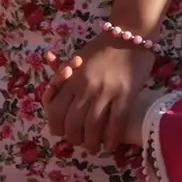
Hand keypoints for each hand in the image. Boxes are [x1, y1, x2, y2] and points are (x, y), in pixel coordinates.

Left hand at [43, 33, 155, 153]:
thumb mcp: (78, 58)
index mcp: (72, 79)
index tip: (62, 133)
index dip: (57, 127)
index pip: (55, 112)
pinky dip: (112, 138)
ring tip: (95, 148)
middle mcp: (86, 87)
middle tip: (80, 142)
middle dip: (75, 139)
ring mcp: (106, 92)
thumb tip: (52, 91)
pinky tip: (111, 144)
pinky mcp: (126, 94)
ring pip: (93, 128)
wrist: (130, 33)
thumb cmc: (102, 47)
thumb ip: (64, 76)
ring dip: (92, 143)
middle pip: (73, 124)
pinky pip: (116, 123)